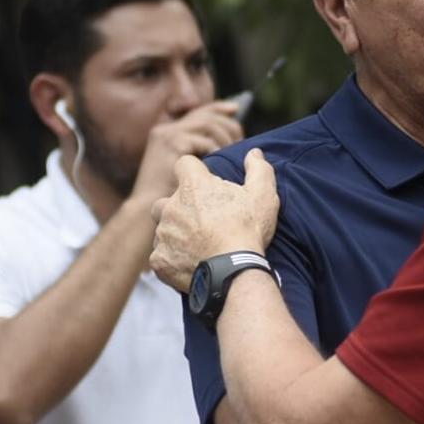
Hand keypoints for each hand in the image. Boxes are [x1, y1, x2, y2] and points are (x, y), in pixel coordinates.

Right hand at [130, 100, 243, 205]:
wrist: (148, 206)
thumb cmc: (170, 193)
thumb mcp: (187, 168)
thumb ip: (200, 152)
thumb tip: (230, 142)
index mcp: (169, 132)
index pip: (199, 112)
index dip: (219, 108)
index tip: (236, 109)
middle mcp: (166, 129)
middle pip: (206, 116)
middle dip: (228, 126)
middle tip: (240, 142)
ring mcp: (168, 134)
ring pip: (208, 124)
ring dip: (224, 138)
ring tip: (231, 154)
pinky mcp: (172, 143)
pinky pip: (203, 141)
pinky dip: (215, 150)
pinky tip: (220, 163)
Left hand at [149, 149, 278, 291]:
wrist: (234, 271)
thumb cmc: (249, 229)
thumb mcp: (263, 195)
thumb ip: (259, 169)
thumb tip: (255, 153)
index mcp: (194, 186)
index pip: (184, 164)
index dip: (194, 171)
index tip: (205, 183)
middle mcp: (171, 207)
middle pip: (166, 200)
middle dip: (178, 207)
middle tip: (201, 221)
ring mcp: (163, 234)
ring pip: (162, 229)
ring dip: (174, 234)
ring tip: (197, 245)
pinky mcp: (159, 259)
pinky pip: (161, 256)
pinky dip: (173, 259)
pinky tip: (191, 263)